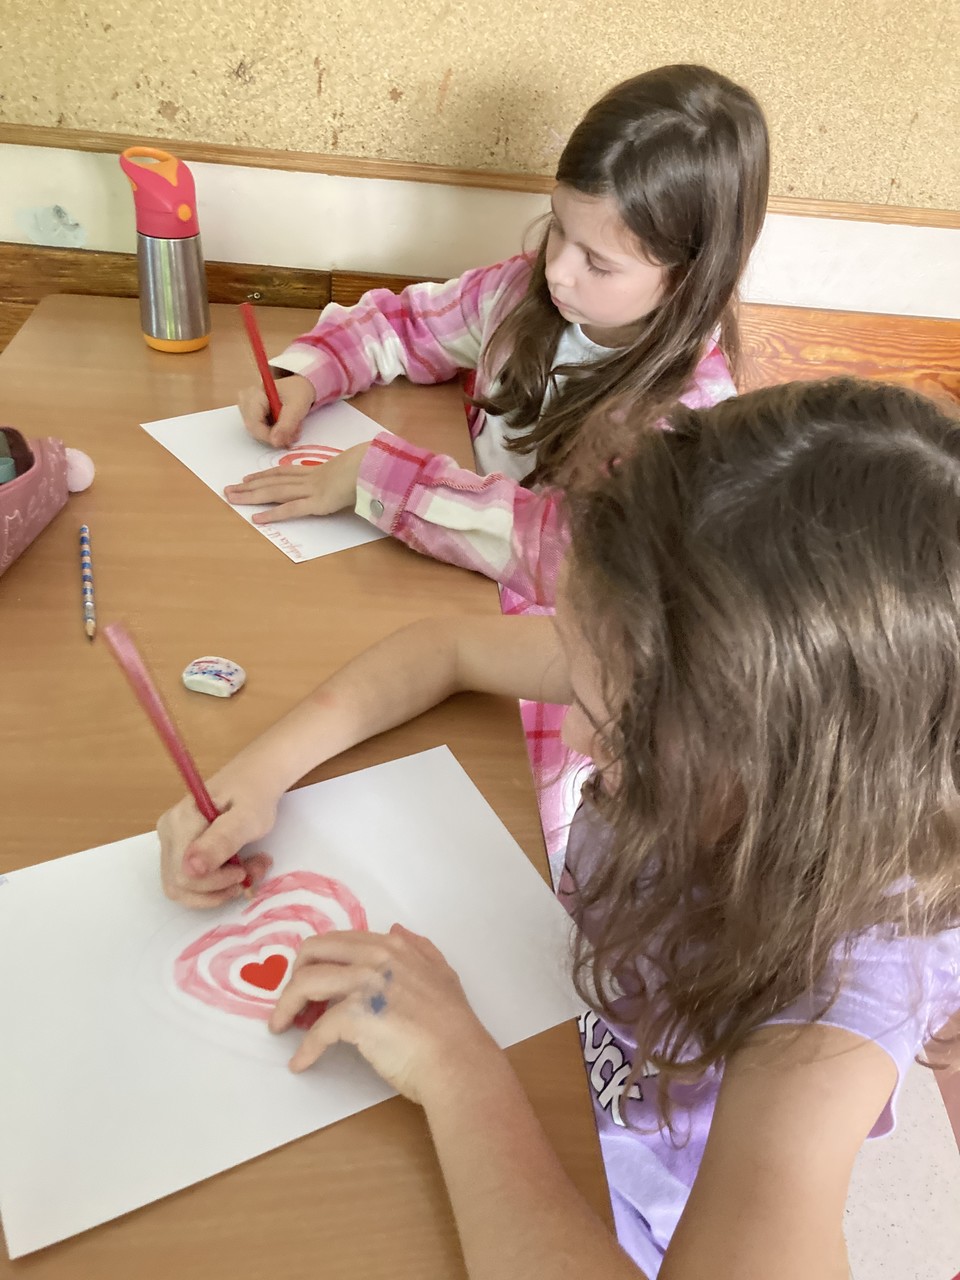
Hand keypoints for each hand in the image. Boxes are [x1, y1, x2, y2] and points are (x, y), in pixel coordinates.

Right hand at [157, 783, 277, 908]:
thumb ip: (221, 842)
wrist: (254, 779)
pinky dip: (215, 887)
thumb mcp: (247, 817)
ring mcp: (170, 843)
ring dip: (218, 891)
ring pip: (184, 889)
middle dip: (220, 888)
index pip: (185, 875)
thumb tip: (191, 869)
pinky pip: (189, 883)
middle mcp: (167, 834)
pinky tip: (236, 871)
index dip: (217, 883)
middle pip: (181, 885)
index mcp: (179, 823)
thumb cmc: (254, 795)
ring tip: (247, 871)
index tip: (245, 870)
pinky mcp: (178, 851)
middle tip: (253, 871)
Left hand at [224, 441, 369, 522]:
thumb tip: (347, 480)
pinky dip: (272, 513)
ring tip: (232, 498)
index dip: (263, 475)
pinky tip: (256, 518)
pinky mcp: (317, 503)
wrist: (374, 466)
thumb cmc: (368, 467)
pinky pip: (291, 509)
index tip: (247, 478)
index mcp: (316, 471)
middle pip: (272, 482)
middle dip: (248, 486)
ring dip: (251, 496)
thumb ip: (344, 477)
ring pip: (274, 492)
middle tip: (227, 490)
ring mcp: (311, 491)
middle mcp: (308, 479)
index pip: (283, 472)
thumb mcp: (351, 471)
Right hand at [238, 373, 314, 447]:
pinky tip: (285, 427)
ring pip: (258, 434)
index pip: (253, 423)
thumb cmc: (296, 392)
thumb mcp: (297, 406)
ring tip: (293, 428)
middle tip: (294, 434)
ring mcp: (247, 410)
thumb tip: (275, 442)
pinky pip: (261, 432)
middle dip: (276, 436)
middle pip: (255, 430)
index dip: (268, 437)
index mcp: (254, 395)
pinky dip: (275, 434)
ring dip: (277, 436)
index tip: (285, 442)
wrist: (297, 387)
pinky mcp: (252, 417)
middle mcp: (245, 402)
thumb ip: (286, 425)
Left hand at [270, 924, 502, 1103]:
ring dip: (285, 1006)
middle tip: (291, 999)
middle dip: (294, 973)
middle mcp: (376, 957)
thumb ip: (420, 948)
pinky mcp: (354, 1016)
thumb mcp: (443, 974)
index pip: (340, 940)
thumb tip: (396, 929)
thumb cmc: (453, 1025)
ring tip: (280, 1027)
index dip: (320, 959)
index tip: (312, 980)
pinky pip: (316, 1030)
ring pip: (305, 983)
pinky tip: (301, 1063)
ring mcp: (364, 984)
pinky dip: (304, 1049)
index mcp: (394, 947)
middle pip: (314, 951)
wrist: (458, 1060)